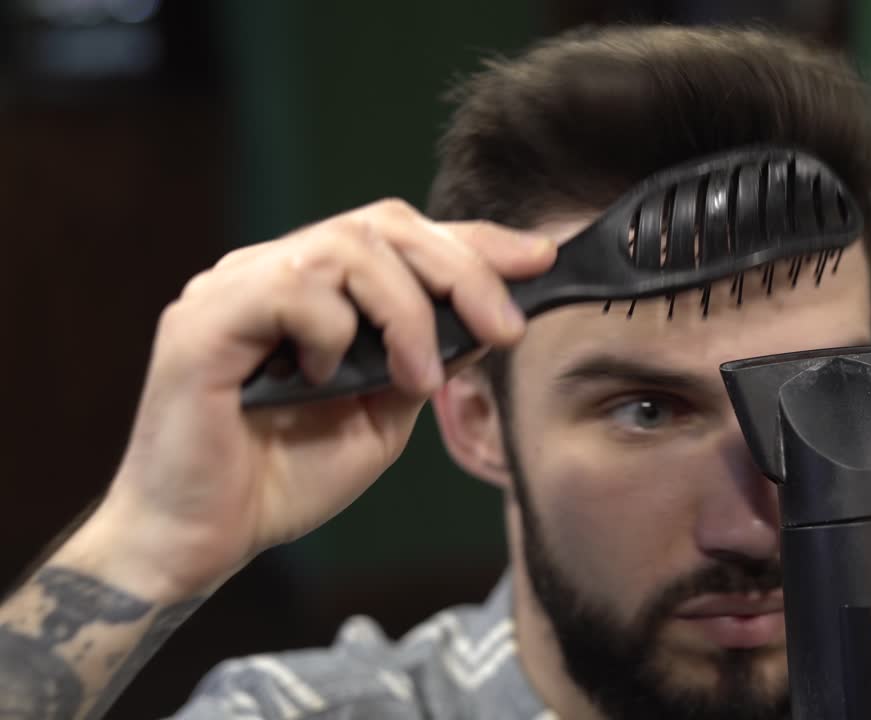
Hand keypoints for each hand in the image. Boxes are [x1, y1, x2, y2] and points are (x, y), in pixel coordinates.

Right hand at [87, 198, 554, 597]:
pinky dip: (332, 332)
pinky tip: (324, 379)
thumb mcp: (384, 414)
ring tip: (414, 379)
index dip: (473, 241)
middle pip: (383, 225)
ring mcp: (234, 287)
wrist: (204, 539)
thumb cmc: (284, 477)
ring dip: (405, 312)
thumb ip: (425, 357)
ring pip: (346, 246)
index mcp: (315, 287)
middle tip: (502, 330)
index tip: (538, 259)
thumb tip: (488, 314)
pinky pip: (290, 287)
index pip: (401, 235)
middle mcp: (273, 270)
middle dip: (461, 271)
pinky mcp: (203, 319)